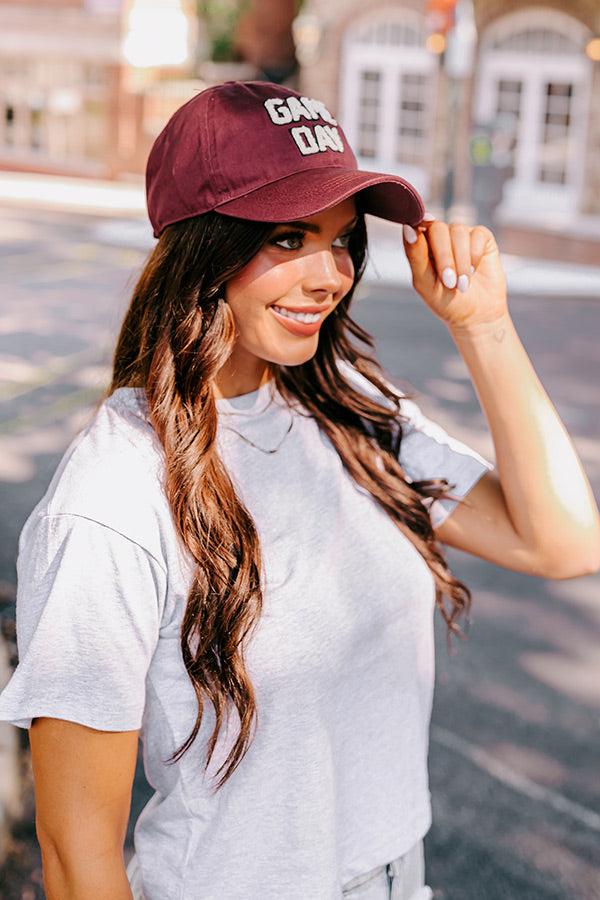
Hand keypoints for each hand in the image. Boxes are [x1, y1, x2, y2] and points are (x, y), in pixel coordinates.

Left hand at [402, 214, 508, 330]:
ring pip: (458, 231)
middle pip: (437, 228)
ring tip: (462, 285)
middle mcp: (441, 236)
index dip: (419, 230)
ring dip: (461, 261)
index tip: (422, 240)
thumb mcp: (425, 282)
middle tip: (449, 282)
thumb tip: (407, 227)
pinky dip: (475, 255)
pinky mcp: (482, 237)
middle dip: (444, 257)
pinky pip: (478, 234)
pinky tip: (474, 271)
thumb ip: (415, 255)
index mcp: (422, 245)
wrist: (476, 315)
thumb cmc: (446, 301)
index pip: (416, 227)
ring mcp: (461, 235)